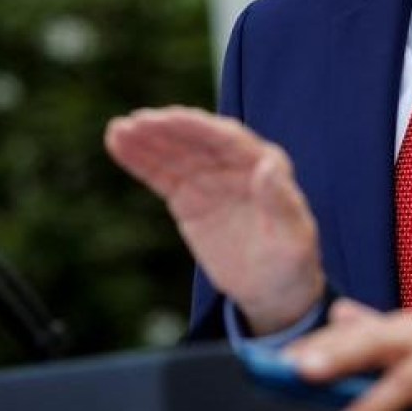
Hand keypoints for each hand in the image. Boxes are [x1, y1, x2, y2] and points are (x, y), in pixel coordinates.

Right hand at [104, 106, 323, 333]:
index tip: (169, 119)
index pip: (228, 139)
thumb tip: (268, 164)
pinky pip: (162, 175)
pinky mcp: (190, 197)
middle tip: (135, 123)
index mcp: (267, 164)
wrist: (274, 291)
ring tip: (117, 131)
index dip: (197, 127)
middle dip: (167, 130)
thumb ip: (281, 201)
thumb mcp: (294, 237)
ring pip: (176, 153)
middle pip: (198, 140)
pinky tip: (118, 145)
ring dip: (147, 141)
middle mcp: (237, 164)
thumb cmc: (292, 263)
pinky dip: (140, 161)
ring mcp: (211, 179)